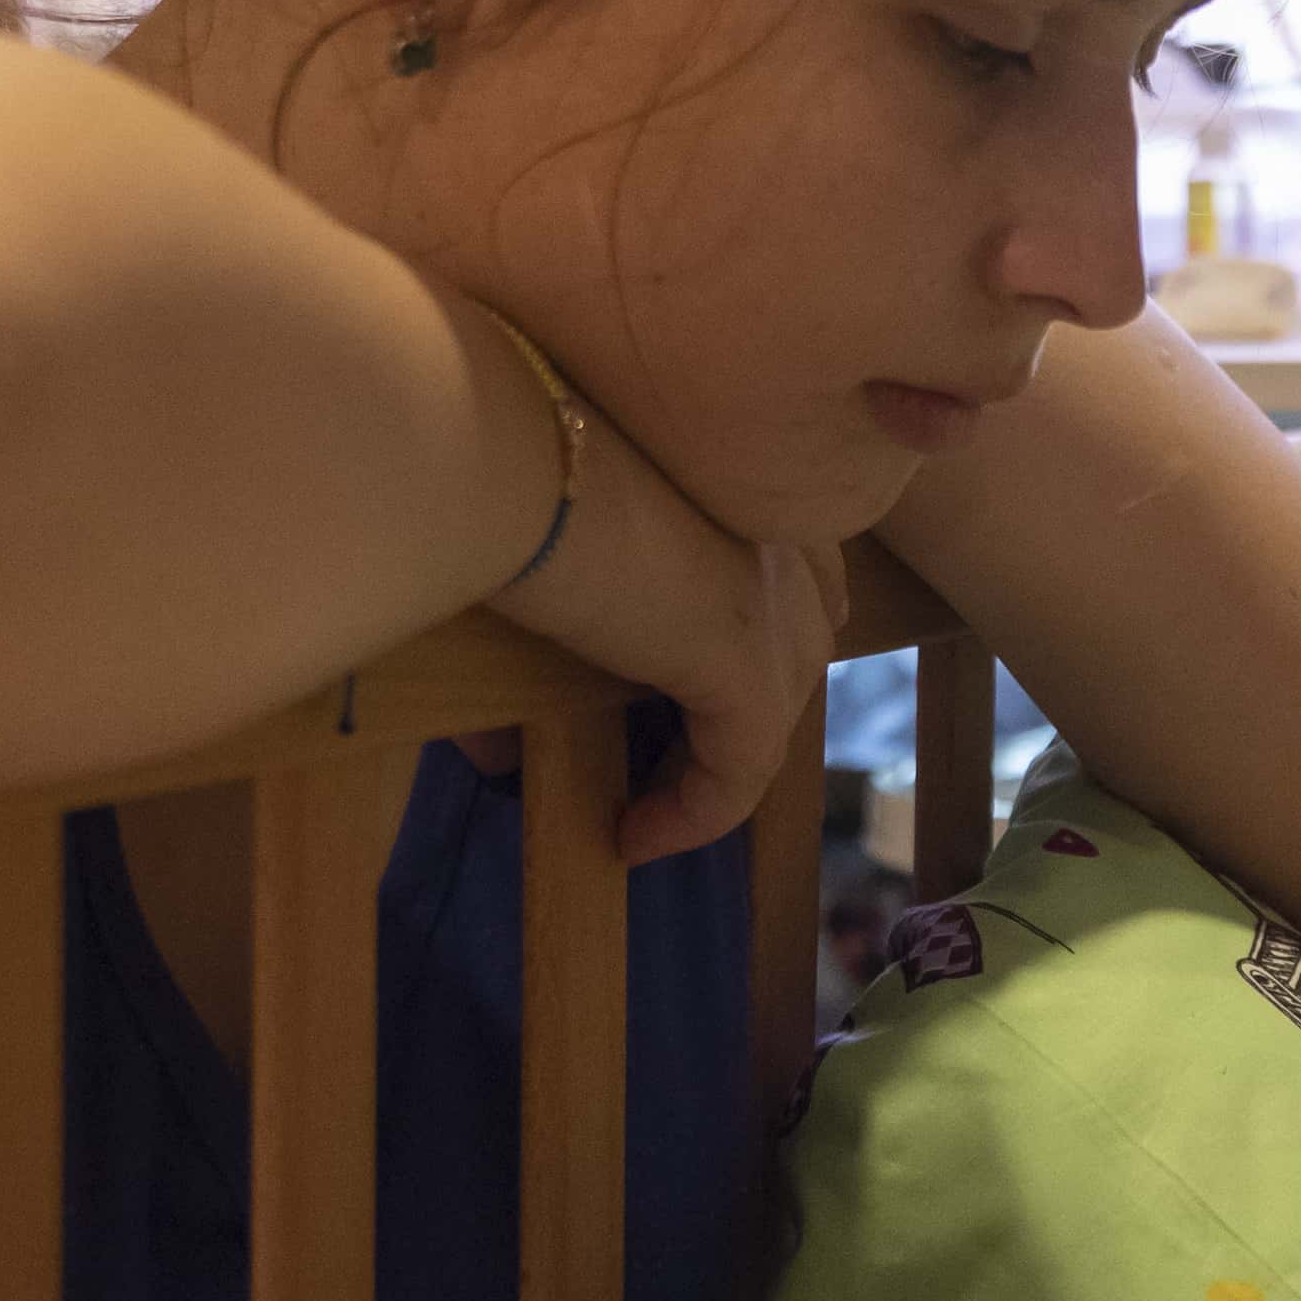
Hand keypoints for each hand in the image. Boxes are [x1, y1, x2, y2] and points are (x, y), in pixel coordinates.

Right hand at [489, 388, 839, 867]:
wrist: (508, 463)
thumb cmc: (499, 477)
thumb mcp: (529, 555)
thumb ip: (524, 652)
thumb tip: (498, 755)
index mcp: (742, 476)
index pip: (797, 557)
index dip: (763, 621)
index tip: (694, 682)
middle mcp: (777, 533)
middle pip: (803, 633)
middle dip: (751, 695)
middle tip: (682, 754)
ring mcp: (774, 601)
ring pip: (777, 703)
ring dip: (723, 758)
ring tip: (656, 804)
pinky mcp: (749, 667)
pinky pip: (741, 768)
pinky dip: (693, 812)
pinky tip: (631, 837)